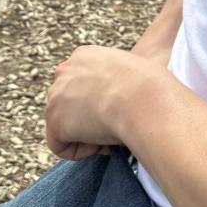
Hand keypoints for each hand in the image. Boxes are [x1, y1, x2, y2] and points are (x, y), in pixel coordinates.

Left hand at [43, 45, 148, 161]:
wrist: (143, 98)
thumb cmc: (151, 88)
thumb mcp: (136, 71)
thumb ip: (121, 80)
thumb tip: (124, 102)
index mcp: (85, 55)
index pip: (81, 84)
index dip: (100, 103)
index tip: (119, 111)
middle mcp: (65, 70)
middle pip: (68, 103)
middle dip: (88, 118)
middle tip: (114, 124)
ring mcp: (56, 95)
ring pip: (64, 125)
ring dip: (86, 134)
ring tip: (112, 132)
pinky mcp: (55, 120)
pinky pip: (60, 146)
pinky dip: (80, 151)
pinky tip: (102, 144)